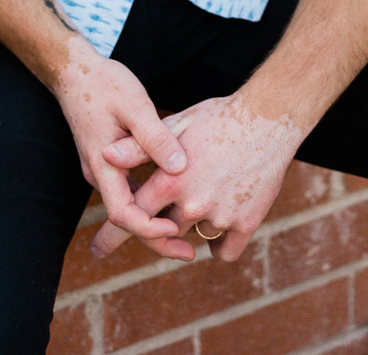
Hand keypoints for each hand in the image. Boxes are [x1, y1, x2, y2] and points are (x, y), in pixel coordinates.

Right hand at [53, 47, 191, 253]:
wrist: (74, 71)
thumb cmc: (104, 84)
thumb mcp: (134, 104)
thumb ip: (154, 137)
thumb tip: (179, 167)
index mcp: (104, 165)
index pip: (123, 213)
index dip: (149, 229)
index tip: (176, 231)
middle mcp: (101, 173)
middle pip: (127, 218)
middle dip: (157, 238)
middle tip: (189, 253)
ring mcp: (105, 168)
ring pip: (129, 205)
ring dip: (154, 221)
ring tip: (187, 232)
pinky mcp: (111, 160)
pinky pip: (129, 189)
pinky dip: (149, 201)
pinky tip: (171, 200)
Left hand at [91, 91, 302, 262]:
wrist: (269, 119)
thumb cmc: (218, 117)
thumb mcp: (176, 124)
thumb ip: (139, 146)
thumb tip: (105, 155)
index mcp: (171, 180)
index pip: (131, 215)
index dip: (112, 234)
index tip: (97, 250)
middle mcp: (192, 203)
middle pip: (163, 231)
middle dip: (159, 228)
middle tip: (164, 219)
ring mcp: (220, 216)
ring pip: (195, 235)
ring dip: (195, 223)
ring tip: (208, 190)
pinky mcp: (246, 224)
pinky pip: (223, 250)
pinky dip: (220, 241)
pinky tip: (221, 217)